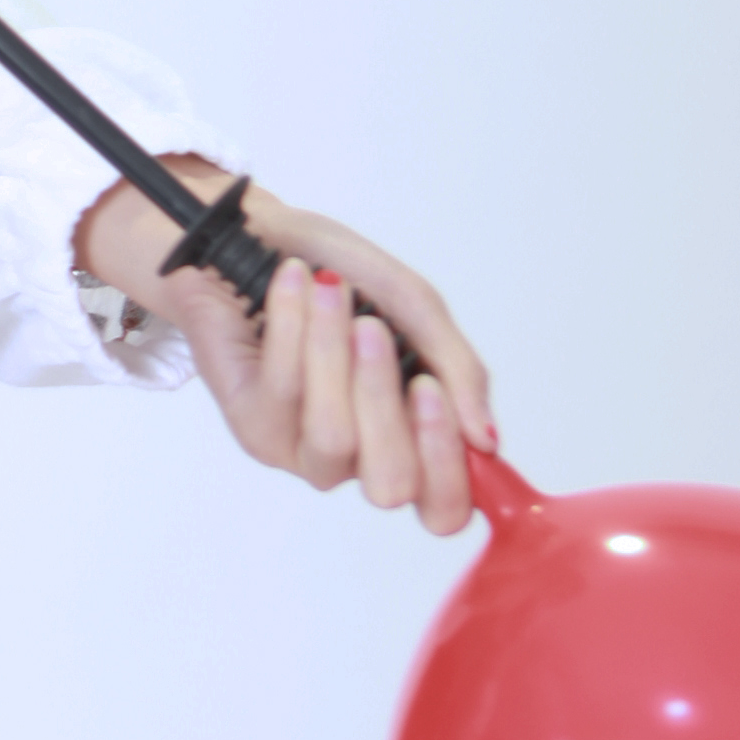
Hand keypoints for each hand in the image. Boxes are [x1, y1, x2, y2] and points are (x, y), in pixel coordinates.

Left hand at [79, 161, 491, 536]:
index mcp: (410, 435)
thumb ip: (456, 369)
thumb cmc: (338, 270)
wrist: (256, 233)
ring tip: (330, 289)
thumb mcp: (413, 306)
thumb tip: (485, 440)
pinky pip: (285, 393)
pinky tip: (292, 283)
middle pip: (391, 485)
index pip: (444, 506)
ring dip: (333, 352)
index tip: (430, 389)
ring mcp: (302, 449)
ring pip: (335, 437)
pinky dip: (293, 325)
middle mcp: (359, 456)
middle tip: (373, 330)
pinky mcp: (254, 427)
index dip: (448, 466)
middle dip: (384, 400)